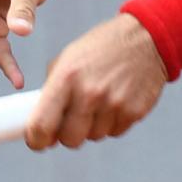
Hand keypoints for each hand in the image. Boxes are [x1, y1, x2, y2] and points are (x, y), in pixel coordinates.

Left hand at [27, 18, 168, 149]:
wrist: (145, 39)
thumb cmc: (101, 49)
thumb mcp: (68, 59)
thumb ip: (52, 91)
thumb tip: (42, 126)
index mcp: (66, 77)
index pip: (42, 125)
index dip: (36, 140)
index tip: (37, 142)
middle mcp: (90, 93)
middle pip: (70, 140)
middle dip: (68, 134)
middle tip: (72, 120)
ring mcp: (114, 104)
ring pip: (94, 137)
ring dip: (92, 126)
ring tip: (100, 101)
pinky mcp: (134, 112)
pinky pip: (114, 132)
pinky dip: (112, 123)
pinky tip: (116, 101)